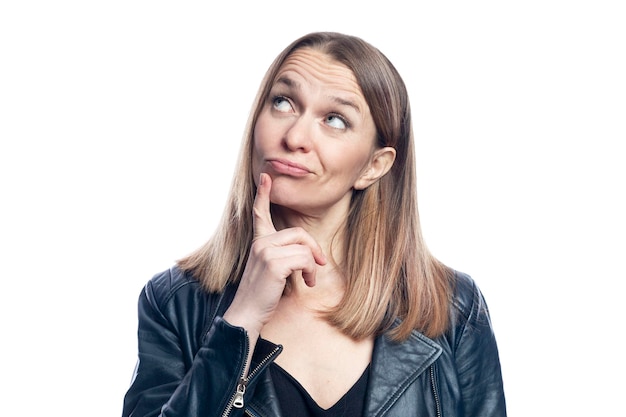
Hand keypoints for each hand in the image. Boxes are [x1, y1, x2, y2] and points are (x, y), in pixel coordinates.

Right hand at [223, 173, 326, 335]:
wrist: (247, 313)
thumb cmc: (262, 295)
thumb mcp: (271, 270)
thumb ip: (283, 256)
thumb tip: (309, 254)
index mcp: (259, 242)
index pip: (260, 213)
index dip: (263, 195)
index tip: (266, 177)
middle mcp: (260, 243)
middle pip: (299, 233)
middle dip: (314, 248)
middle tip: (321, 264)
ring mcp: (266, 251)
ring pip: (304, 248)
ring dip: (313, 266)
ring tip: (309, 280)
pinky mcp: (274, 263)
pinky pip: (305, 259)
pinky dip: (310, 272)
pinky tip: (306, 283)